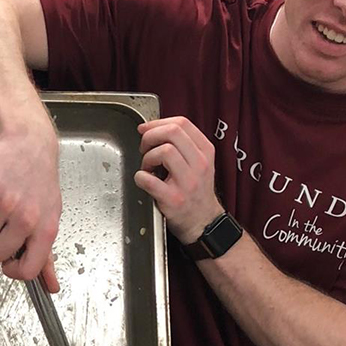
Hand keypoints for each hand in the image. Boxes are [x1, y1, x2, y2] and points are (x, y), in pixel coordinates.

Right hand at [0, 130, 60, 289]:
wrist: (29, 145)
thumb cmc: (40, 184)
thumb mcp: (49, 219)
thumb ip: (46, 256)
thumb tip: (50, 287)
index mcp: (45, 229)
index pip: (26, 270)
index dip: (13, 270)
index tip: (9, 261)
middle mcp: (26, 217)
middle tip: (5, 223)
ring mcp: (5, 202)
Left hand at [134, 117, 222, 244]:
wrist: (203, 222)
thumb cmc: (196, 192)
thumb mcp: (199, 163)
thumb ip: (182, 145)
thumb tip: (152, 129)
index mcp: (205, 151)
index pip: (181, 123)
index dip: (158, 123)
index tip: (146, 130)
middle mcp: (200, 164)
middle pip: (172, 132)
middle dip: (150, 136)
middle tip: (144, 148)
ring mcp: (188, 182)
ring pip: (164, 151)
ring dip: (147, 157)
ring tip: (148, 168)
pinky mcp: (173, 199)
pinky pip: (149, 180)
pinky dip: (140, 177)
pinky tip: (143, 180)